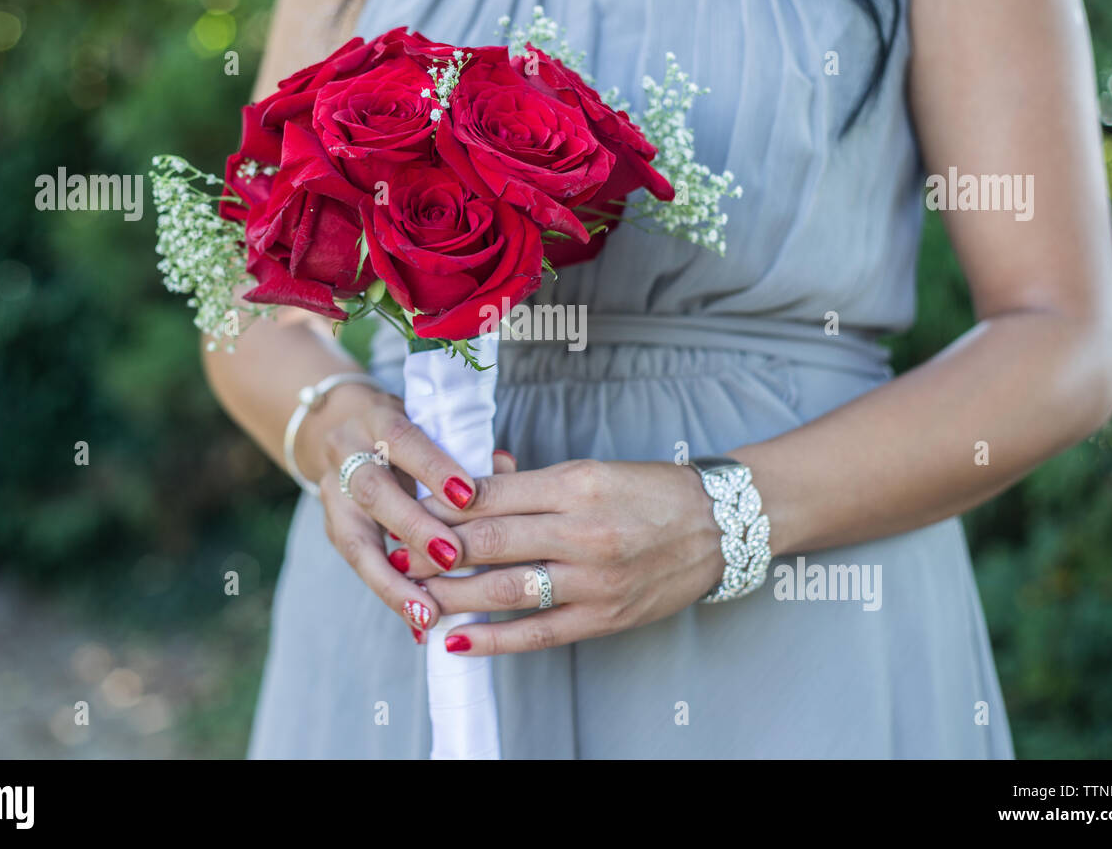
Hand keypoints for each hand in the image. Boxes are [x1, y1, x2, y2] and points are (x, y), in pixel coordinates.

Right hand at [305, 383, 512, 639]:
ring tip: (428, 613)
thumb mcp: (431, 427)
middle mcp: (346, 456)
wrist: (342, 428)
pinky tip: (419, 624)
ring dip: (395, 580)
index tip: (467, 495)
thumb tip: (504, 467)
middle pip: (374, 493)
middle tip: (451, 557)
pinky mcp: (331, 528)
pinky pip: (360, 567)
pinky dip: (392, 595)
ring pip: (356, 540)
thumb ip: (466, 448)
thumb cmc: (408, 434)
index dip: (433, 468)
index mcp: (376, 420)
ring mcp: (332, 494)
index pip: (403, 440)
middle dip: (413, 528)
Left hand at [413, 460, 725, 654]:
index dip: (441, 506)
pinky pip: (537, 633)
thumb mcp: (591, 470)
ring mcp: (594, 581)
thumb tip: (470, 487)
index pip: (491, 495)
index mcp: (576, 485)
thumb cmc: (650, 491)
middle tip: (392, 552)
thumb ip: (530, 482)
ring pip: (504, 590)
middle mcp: (583, 532)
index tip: (407, 509)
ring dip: (449, 594)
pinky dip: (492, 639)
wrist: (719, 526)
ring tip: (410, 594)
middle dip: (432, 550)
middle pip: (489, 542)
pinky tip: (455, 639)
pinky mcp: (603, 618)